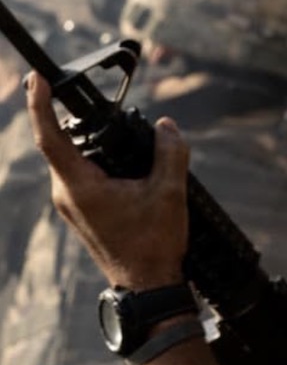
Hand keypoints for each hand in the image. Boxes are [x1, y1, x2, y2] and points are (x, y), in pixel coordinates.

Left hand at [26, 74, 189, 289]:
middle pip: (64, 145)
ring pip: (76, 161)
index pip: (51, 137)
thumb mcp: (170, 191)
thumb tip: (167, 126)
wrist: (147, 283)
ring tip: (125, 141)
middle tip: (103, 111)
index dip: (40, 105)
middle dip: (82, 123)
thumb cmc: (154, 242)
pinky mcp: (83, 212)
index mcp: (80, 186)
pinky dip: (101, 163)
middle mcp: (67, 194)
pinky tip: (129, 168)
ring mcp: (72, 205)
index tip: (37, 80)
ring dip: (96, 145)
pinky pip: (84, 176)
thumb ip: (169, 152)